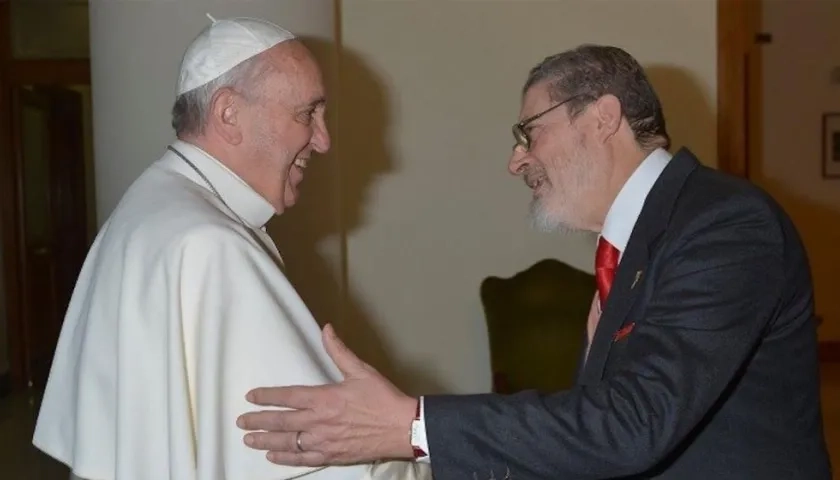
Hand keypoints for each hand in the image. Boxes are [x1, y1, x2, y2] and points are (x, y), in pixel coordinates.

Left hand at [237, 323, 417, 465]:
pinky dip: (285, 459)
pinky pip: (302, 458)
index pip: (288, 396)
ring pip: (287, 442)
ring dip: (265, 440)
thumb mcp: (361, 371)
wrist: (402, 428)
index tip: (250, 396)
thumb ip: (339, 350)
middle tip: (240, 421)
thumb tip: (326, 328)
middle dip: (258, 421)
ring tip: (248, 439)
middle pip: (281, 421)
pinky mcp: (331, 455)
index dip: (267, 396)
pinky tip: (273, 456)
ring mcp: (324, 441)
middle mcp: (319, 421)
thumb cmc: (383, 399)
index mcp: (324, 398)